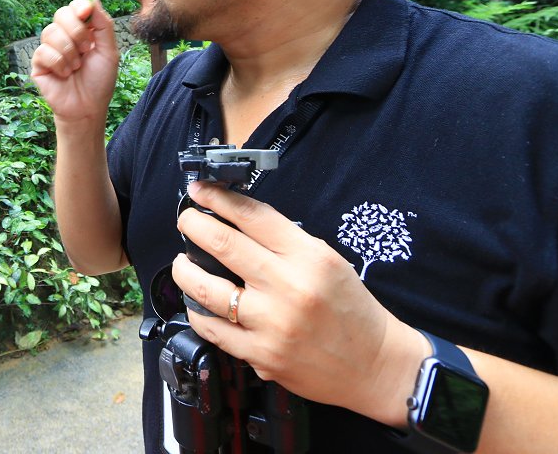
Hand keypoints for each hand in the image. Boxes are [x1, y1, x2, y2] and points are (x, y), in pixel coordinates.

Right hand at [30, 0, 119, 122]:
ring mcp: (49, 49)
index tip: (86, 12)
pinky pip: (44, 51)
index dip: (79, 7)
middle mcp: (64, 36)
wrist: (88, 108)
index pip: (75, 7)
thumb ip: (103, 25)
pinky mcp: (38, 63)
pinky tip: (64, 74)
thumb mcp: (109, 51)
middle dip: (76, 31)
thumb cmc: (99, 81)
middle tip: (86, 49)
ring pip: (51, 32)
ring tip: (76, 67)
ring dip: (69, 52)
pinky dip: (59, 63)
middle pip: (61, 14)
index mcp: (82, 31)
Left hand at [170, 180, 426, 425]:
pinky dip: (197, 311)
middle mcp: (288, 287)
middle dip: (193, 225)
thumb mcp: (327, 261)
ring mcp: (271, 323)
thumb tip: (236, 221)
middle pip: (222, 244)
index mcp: (308, 257)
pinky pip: (212, 328)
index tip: (200, 191)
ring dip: (185, 269)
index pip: (253, 216)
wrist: (375, 365)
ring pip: (206, 287)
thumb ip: (285, 242)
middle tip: (185, 221)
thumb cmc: (352, 310)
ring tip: (183, 263)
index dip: (219, 198)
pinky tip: (197, 302)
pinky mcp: (261, 355)